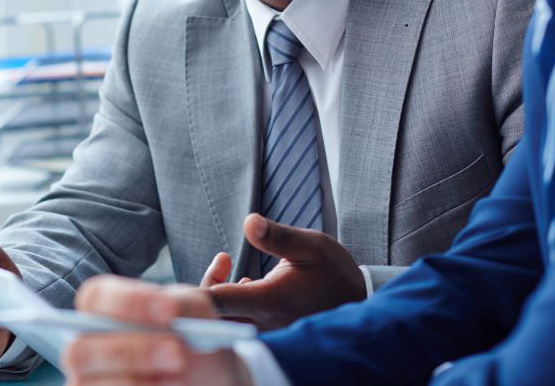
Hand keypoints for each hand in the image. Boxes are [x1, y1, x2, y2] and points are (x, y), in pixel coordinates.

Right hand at [65, 275, 250, 385]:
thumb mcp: (194, 312)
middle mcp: (86, 345)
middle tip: (176, 354)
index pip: (96, 297)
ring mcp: (88, 381)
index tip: (169, 311)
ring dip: (138, 382)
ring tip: (179, 380)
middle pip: (83, 350)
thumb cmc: (189, 335)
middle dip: (132, 352)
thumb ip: (182, 307)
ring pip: (93, 385)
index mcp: (103, 308)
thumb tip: (169, 314)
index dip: (129, 303)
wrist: (203, 372)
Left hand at [206, 214, 365, 330]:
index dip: (197, 290)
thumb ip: (278, 236)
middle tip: (222, 261)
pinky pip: (234, 322)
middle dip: (204, 289)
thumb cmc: (334, 274)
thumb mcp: (312, 246)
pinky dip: (229, 302)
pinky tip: (242, 281)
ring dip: (216, 293)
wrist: (357, 306)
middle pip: (211, 317)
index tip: (214, 264)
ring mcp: (262, 330)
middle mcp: (262, 322)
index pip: (216, 303)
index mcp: (269, 301)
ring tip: (226, 264)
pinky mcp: (264, 331)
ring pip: (221, 321)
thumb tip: (249, 222)